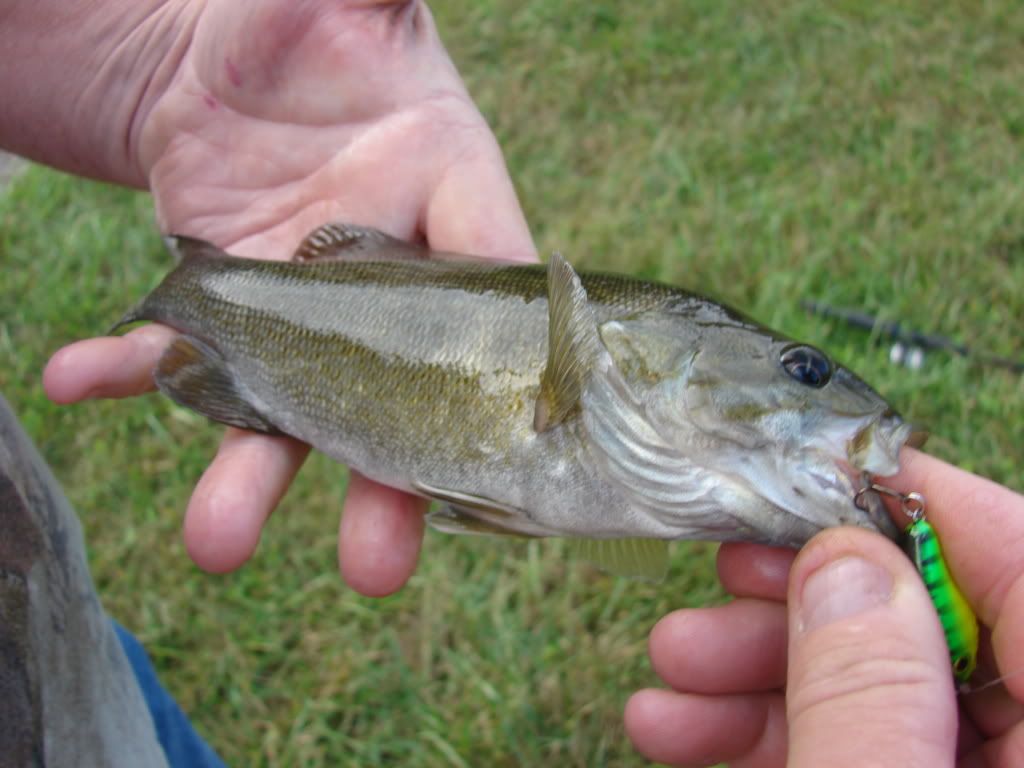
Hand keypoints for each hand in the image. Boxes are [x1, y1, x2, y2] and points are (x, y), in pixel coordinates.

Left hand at [42, 0, 535, 594]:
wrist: (227, 64)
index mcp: (446, 186)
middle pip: (400, 390)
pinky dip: (129, 367)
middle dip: (385, 481)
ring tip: (215, 541)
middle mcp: (387, 271)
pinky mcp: (229, 307)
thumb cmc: (312, 23)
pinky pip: (173, 350)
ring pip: (290, 404)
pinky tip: (79, 374)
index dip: (508, 359)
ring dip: (248, 472)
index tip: (514, 442)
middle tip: (376, 569)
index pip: (493, 273)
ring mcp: (305, 304)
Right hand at [625, 449, 1023, 765]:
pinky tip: (684, 724)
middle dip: (806, 598)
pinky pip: (857, 742)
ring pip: (881, 684)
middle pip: (934, 620)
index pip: (1020, 558)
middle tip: (718, 584)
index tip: (805, 473)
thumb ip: (869, 690)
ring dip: (764, 667)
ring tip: (672, 664)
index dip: (913, 499)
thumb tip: (841, 557)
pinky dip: (771, 728)